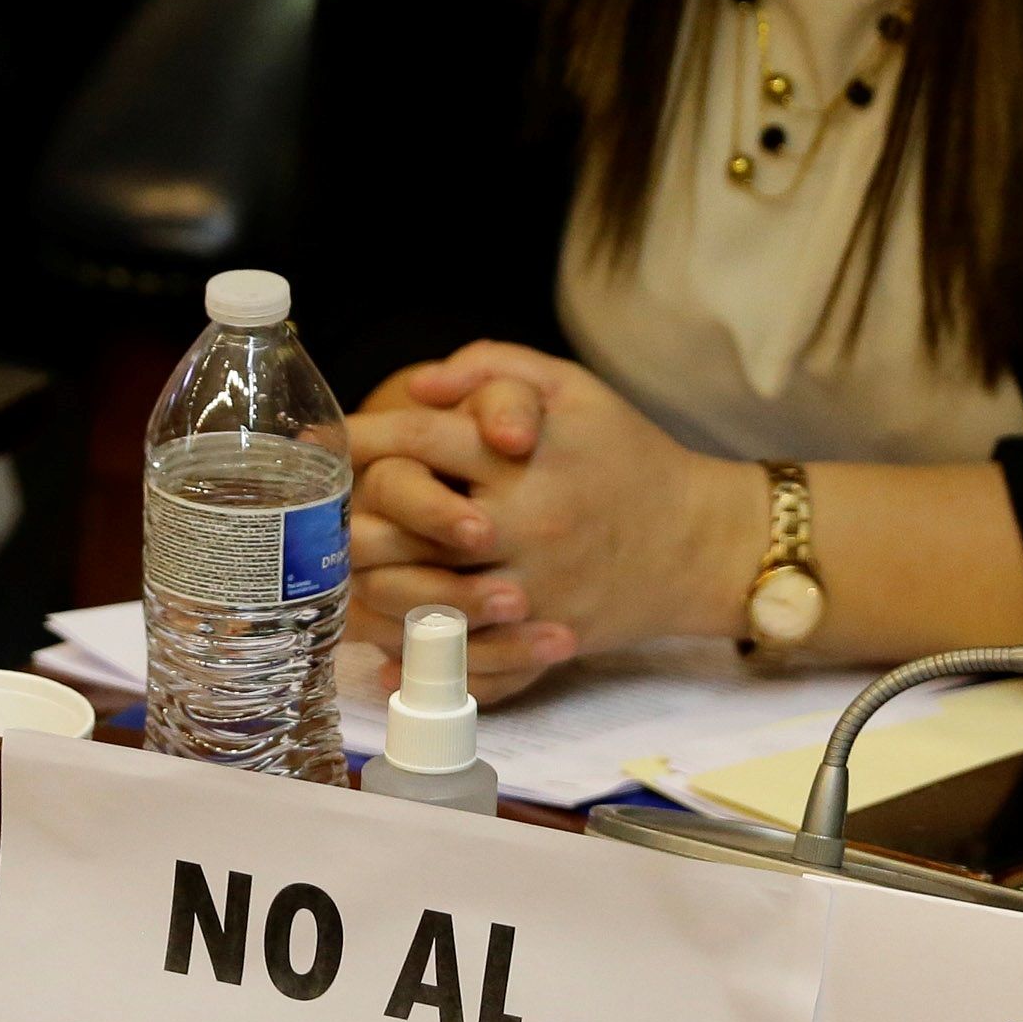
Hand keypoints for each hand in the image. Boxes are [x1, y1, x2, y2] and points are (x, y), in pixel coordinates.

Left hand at [341, 343, 757, 703]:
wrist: (699, 540)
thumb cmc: (627, 455)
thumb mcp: (574, 390)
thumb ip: (495, 369)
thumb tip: (417, 383)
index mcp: (522, 456)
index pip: (418, 439)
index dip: (363, 437)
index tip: (329, 441)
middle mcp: (521, 520)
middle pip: (404, 521)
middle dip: (351, 515)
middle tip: (323, 514)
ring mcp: (531, 584)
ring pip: (424, 593)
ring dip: (372, 584)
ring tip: (342, 574)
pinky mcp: (542, 634)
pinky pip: (466, 651)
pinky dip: (418, 652)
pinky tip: (382, 644)